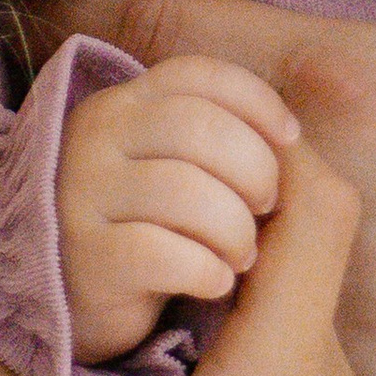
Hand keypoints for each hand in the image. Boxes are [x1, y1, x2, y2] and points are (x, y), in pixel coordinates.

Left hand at [23, 0, 375, 375]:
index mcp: (335, 80)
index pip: (148, 27)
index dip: (84, 15)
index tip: (48, 8)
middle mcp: (275, 182)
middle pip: (133, 138)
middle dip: (104, 127)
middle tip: (82, 124)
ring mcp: (266, 295)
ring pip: (142, 247)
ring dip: (122, 232)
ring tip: (106, 229)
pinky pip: (187, 355)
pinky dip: (173, 336)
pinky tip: (177, 338)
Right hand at [56, 54, 297, 361]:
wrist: (81, 300)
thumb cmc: (151, 226)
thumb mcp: (181, 166)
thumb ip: (224, 137)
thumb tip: (294, 133)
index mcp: (125, 103)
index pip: (199, 75)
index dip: (257, 101)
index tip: (292, 140)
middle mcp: (95, 136)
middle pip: (198, 126)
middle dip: (255, 169)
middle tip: (266, 209)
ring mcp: (81, 193)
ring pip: (183, 190)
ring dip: (234, 228)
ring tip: (242, 256)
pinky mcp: (83, 255)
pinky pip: (158, 252)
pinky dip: (204, 269)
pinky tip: (216, 282)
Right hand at [152, 135, 368, 375]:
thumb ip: (29, 368)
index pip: (315, 203)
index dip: (258, 151)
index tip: (178, 148)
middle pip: (299, 243)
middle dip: (225, 203)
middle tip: (133, 199)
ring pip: (288, 301)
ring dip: (221, 270)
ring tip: (131, 278)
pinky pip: (282, 356)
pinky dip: (226, 329)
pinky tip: (152, 360)